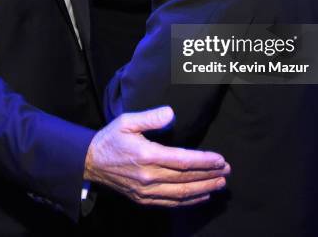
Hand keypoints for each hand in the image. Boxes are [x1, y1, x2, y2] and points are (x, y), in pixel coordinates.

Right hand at [83, 106, 229, 206]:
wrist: (91, 161)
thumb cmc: (111, 138)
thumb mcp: (127, 121)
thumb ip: (150, 117)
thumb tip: (171, 113)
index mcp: (146, 155)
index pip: (183, 160)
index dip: (204, 161)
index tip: (220, 159)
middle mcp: (148, 176)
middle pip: (186, 179)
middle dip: (209, 175)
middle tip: (227, 170)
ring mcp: (146, 190)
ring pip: (181, 194)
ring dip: (204, 189)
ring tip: (220, 184)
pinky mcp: (143, 199)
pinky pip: (171, 203)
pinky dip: (189, 201)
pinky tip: (201, 196)